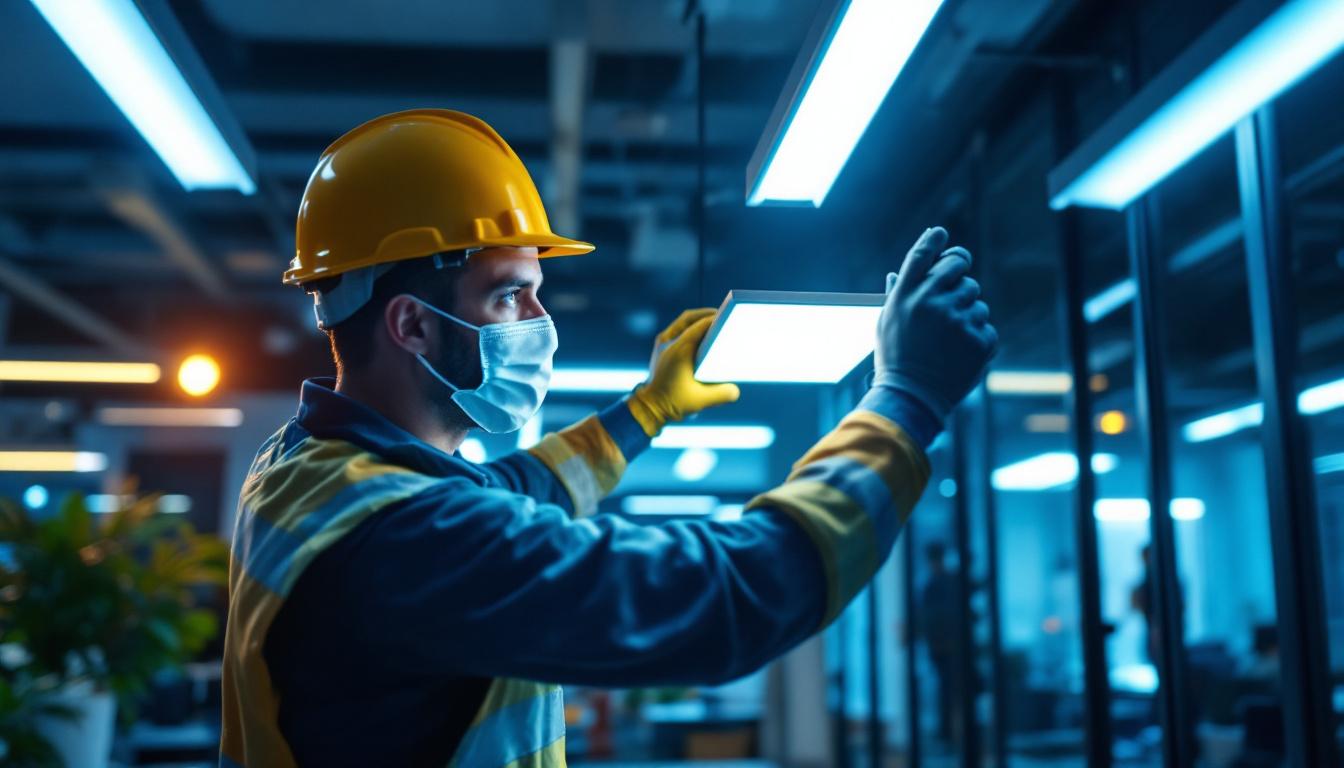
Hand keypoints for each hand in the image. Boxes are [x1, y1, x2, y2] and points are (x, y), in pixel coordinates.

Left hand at [628, 309, 740, 436]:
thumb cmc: (673, 403)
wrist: (648, 408)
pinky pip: (676, 330)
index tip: (729, 318)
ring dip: (697, 320)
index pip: (700, 325)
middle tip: (723, 315)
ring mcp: (662, 344)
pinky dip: (689, 328)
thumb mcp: (701, 401)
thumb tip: (736, 389)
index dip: (716, 319)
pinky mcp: (660, 348)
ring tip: (714, 322)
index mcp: (679, 349)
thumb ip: (722, 394)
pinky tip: (701, 336)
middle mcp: (669, 342)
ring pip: (682, 322)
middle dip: (707, 314)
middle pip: (690, 318)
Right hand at [874, 227, 997, 419]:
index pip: (922, 256)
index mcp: (906, 297)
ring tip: (950, 338)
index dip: (933, 240)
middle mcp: (931, 302)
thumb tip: (895, 274)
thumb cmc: (896, 359)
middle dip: (959, 274)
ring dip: (969, 313)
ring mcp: (957, 320)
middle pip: (958, 266)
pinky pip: (987, 325)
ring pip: (976, 299)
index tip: (941, 233)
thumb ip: (897, 295)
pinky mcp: (978, 339)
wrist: (913, 397)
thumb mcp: (887, 324)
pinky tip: (960, 353)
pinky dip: (978, 338)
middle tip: (954, 291)